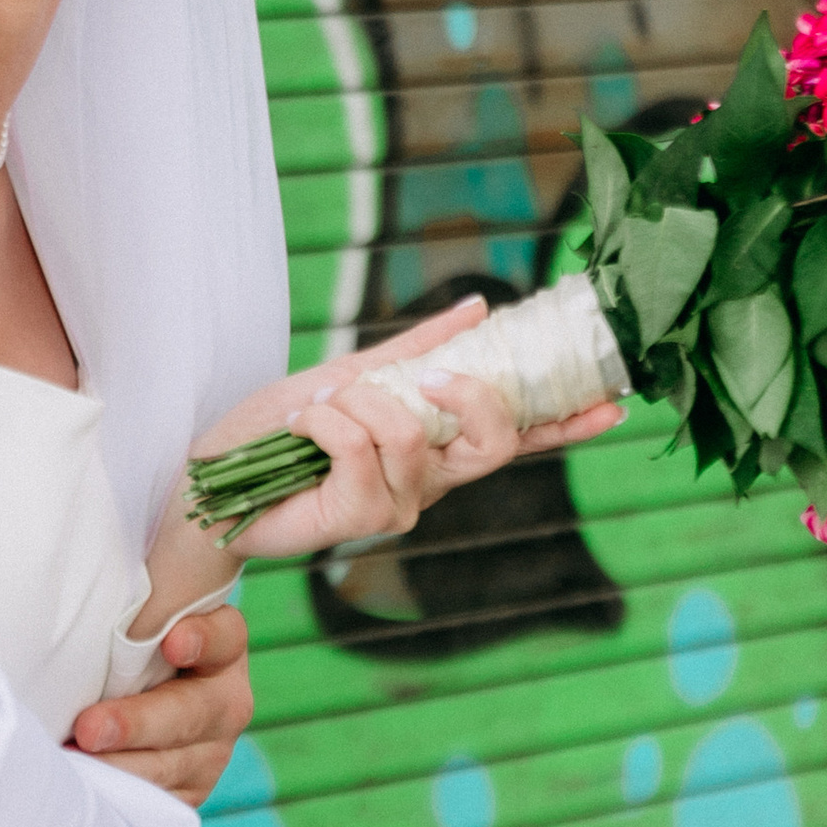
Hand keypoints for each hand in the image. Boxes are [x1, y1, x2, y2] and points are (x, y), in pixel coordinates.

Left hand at [71, 598, 251, 806]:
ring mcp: (210, 752)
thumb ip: (131, 602)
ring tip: (75, 761)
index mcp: (219, 645)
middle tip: (89, 727)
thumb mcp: (132, 619)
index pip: (225, 637)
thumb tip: (80, 560)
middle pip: (194, 714)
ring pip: (174, 766)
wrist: (123, 710)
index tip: (172, 641)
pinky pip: (161, 802)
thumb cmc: (119, 647)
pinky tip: (90, 791)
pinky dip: (124, 797)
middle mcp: (224, 699)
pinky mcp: (190, 794)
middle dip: (138, 722)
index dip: (202, 638)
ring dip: (124, 767)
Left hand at [211, 302, 616, 561]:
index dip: (568, 424)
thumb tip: (480, 308)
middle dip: (469, 394)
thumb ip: (415, 350)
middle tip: (428, 376)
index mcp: (435, 446)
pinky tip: (300, 430)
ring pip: (409, 434)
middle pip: (493, 442)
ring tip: (315, 410)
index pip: (516, 438)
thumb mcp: (351, 374)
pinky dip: (326, 423)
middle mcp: (427, 483)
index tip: (614, 401)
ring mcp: (398, 506)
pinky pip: (362, 448)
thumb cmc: (277, 433)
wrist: (211, 478)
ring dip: (354, 403)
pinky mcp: (358, 518)